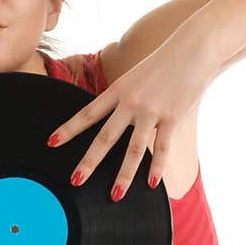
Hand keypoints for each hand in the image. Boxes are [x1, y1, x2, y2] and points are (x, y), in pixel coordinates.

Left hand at [46, 35, 213, 201]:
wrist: (193, 48)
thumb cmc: (164, 63)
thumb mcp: (136, 76)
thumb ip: (125, 98)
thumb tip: (117, 119)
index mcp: (118, 90)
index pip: (87, 114)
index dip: (68, 129)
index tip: (51, 143)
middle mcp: (130, 102)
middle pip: (105, 137)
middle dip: (89, 161)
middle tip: (75, 181)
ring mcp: (151, 111)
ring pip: (133, 149)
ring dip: (123, 176)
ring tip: (115, 196)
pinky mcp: (172, 117)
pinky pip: (162, 148)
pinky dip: (157, 168)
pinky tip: (152, 185)